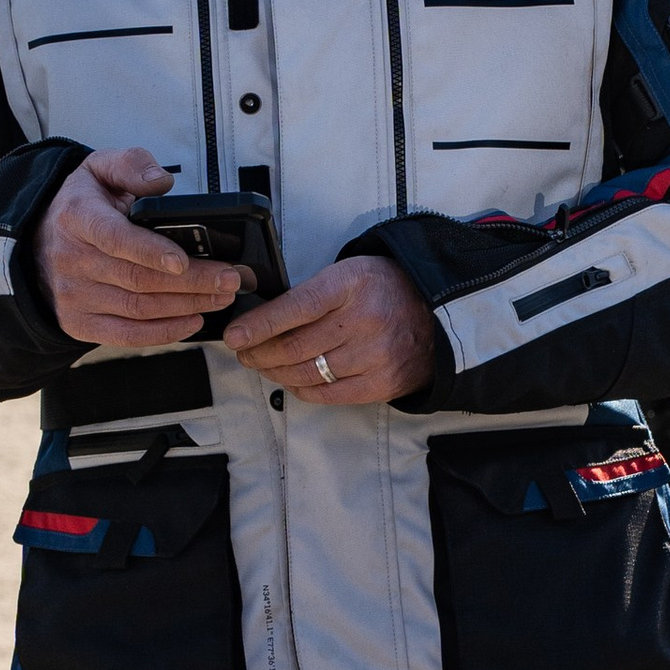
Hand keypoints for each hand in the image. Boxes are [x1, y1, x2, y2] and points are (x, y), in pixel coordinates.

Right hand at [34, 148, 241, 348]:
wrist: (40, 238)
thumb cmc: (82, 204)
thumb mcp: (99, 168)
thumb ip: (131, 165)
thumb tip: (162, 181)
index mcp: (78, 218)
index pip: (116, 238)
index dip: (151, 252)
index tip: (184, 261)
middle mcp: (72, 260)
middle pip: (138, 279)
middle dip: (192, 282)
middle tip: (231, 280)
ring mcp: (73, 296)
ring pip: (138, 309)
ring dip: (186, 306)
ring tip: (221, 297)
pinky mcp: (78, 323)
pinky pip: (125, 335)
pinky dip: (163, 332)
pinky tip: (193, 320)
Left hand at [225, 254, 435, 405]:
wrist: (435, 312)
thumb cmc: (382, 290)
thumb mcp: (347, 274)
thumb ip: (309, 294)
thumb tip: (260, 321)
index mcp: (352, 284)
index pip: (295, 308)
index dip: (259, 325)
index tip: (234, 336)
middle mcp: (365, 320)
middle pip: (295, 347)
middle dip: (259, 353)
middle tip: (244, 353)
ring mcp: (376, 355)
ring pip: (307, 374)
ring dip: (275, 373)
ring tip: (263, 366)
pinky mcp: (382, 383)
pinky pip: (327, 394)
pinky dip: (302, 389)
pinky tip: (292, 380)